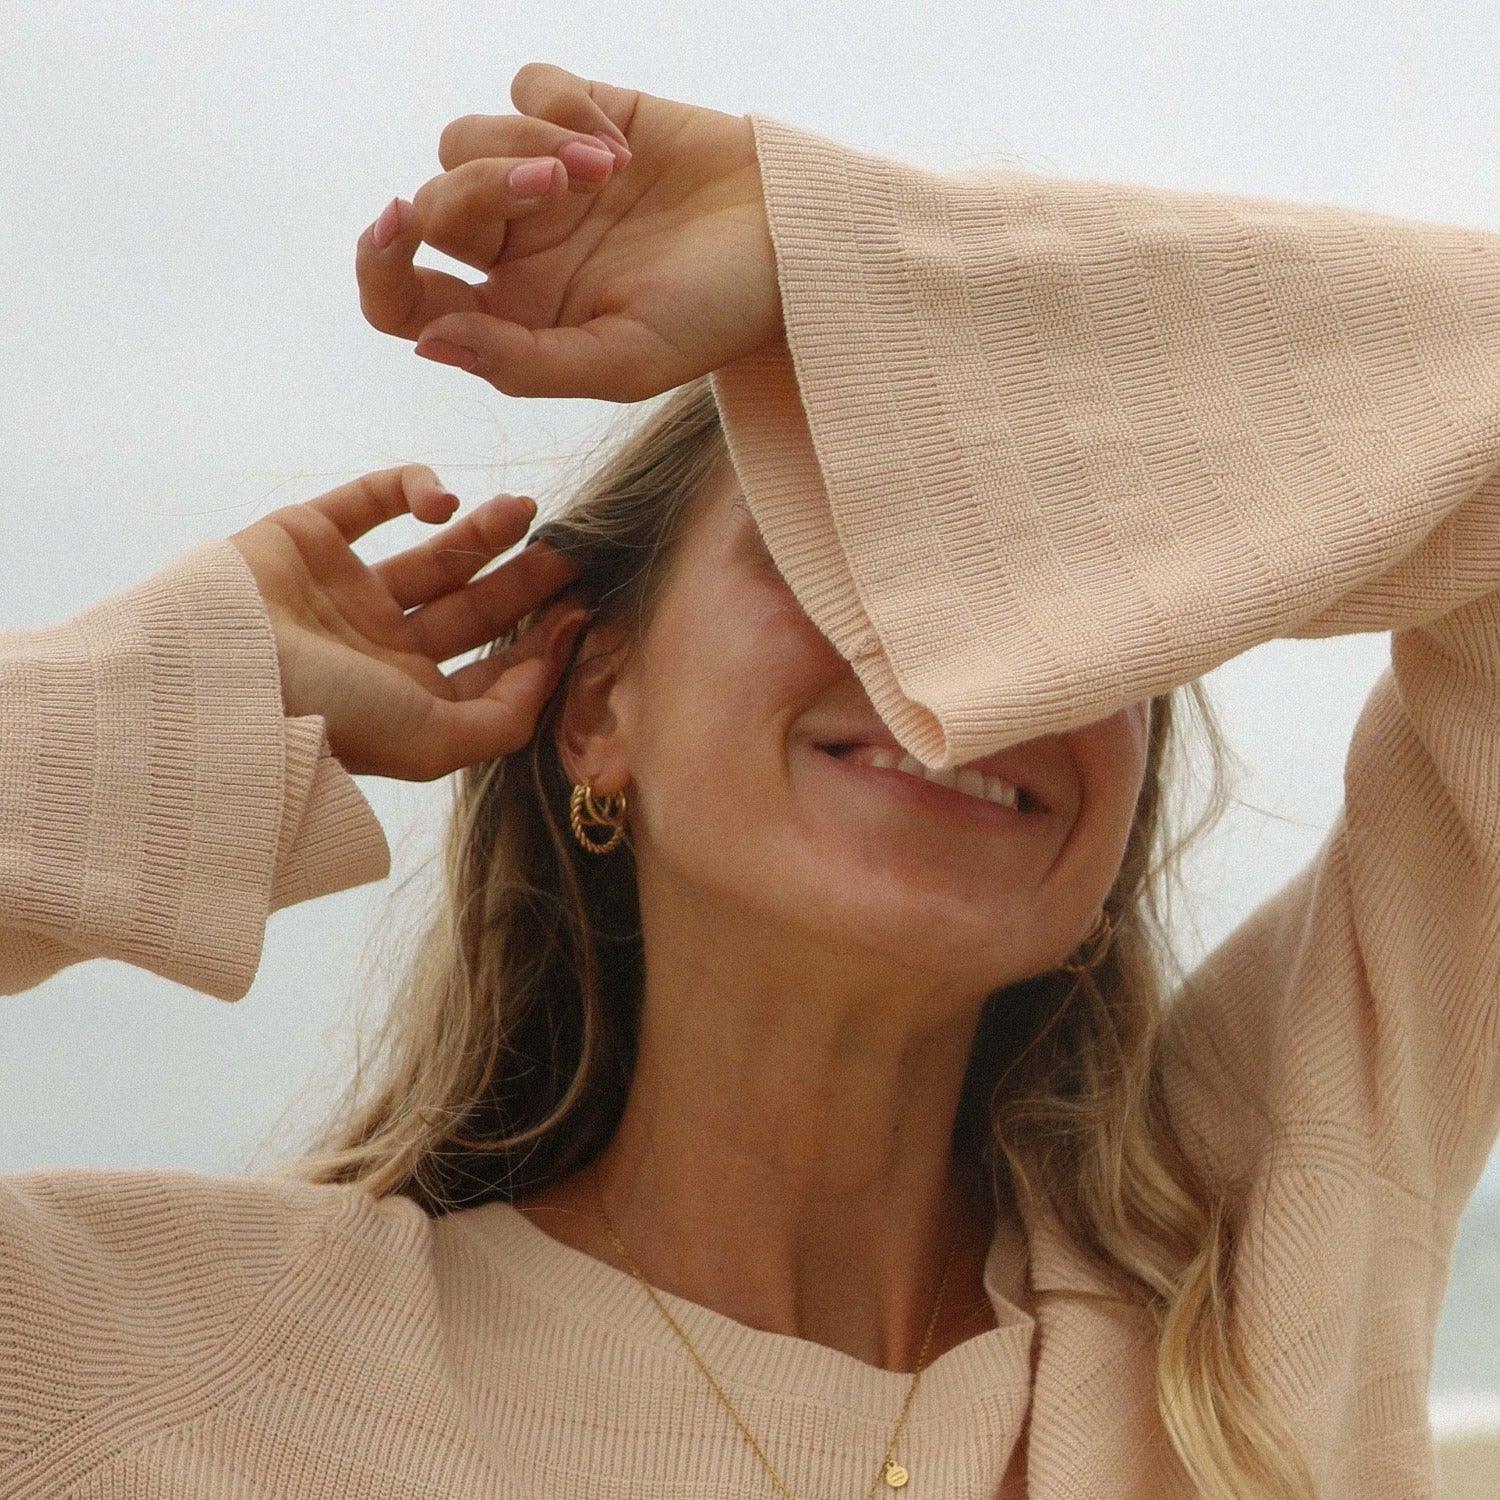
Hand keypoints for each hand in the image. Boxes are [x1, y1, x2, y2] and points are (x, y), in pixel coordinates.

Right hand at [227, 465, 586, 781]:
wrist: (217, 671)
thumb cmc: (330, 717)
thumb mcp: (436, 741)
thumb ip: (506, 717)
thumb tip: (552, 663)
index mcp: (410, 700)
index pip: (492, 667)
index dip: (540, 641)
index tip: (583, 606)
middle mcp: (381, 648)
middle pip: (473, 608)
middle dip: (524, 579)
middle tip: (571, 547)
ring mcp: (344, 592)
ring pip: (433, 553)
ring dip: (483, 531)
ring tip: (524, 509)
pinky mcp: (307, 537)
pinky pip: (370, 500)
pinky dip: (412, 488)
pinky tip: (444, 500)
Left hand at [356, 62, 783, 401]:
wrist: (798, 241)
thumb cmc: (718, 317)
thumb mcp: (624, 363)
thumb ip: (524, 364)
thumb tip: (429, 343)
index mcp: (516, 320)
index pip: (405, 299)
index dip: (378, 265)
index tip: (397, 225)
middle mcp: (517, 252)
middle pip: (433, 206)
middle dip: (480, 190)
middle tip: (559, 191)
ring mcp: (544, 182)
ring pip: (465, 139)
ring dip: (524, 143)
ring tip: (604, 173)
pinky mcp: (580, 115)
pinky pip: (526, 84)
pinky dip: (562, 104)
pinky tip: (619, 144)